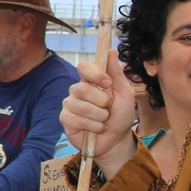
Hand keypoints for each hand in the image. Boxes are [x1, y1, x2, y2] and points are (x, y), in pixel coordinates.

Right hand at [61, 56, 138, 171]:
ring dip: (100, 116)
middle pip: (82, 88)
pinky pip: (78, 120)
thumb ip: (117, 74)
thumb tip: (111, 51)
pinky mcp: (65, 119)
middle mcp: (77, 90)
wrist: (117, 139)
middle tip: (109, 109)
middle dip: (102, 102)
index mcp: (91, 81)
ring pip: (81, 106)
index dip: (95, 74)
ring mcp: (69, 104)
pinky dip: (94, 126)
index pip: (84, 67)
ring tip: (105, 120)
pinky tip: (98, 129)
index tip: (108, 83)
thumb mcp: (125, 94)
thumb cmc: (121, 115)